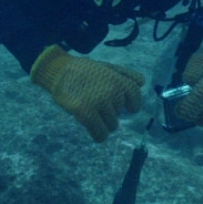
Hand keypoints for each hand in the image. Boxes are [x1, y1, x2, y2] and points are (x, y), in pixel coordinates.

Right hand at [30, 45, 144, 141]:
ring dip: (104, 124)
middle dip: (111, 113)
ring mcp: (98, 101)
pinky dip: (99, 136)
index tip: (129, 109)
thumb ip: (125, 74)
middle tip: (98, 105)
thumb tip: (142, 83)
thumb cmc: (84, 70)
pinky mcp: (84, 111)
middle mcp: (111, 91)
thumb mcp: (106, 67)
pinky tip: (95, 133)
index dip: (134, 105)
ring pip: (112, 126)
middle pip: (119, 114)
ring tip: (93, 116)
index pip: (135, 96)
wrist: (60, 70)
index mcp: (117, 79)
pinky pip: (100, 133)